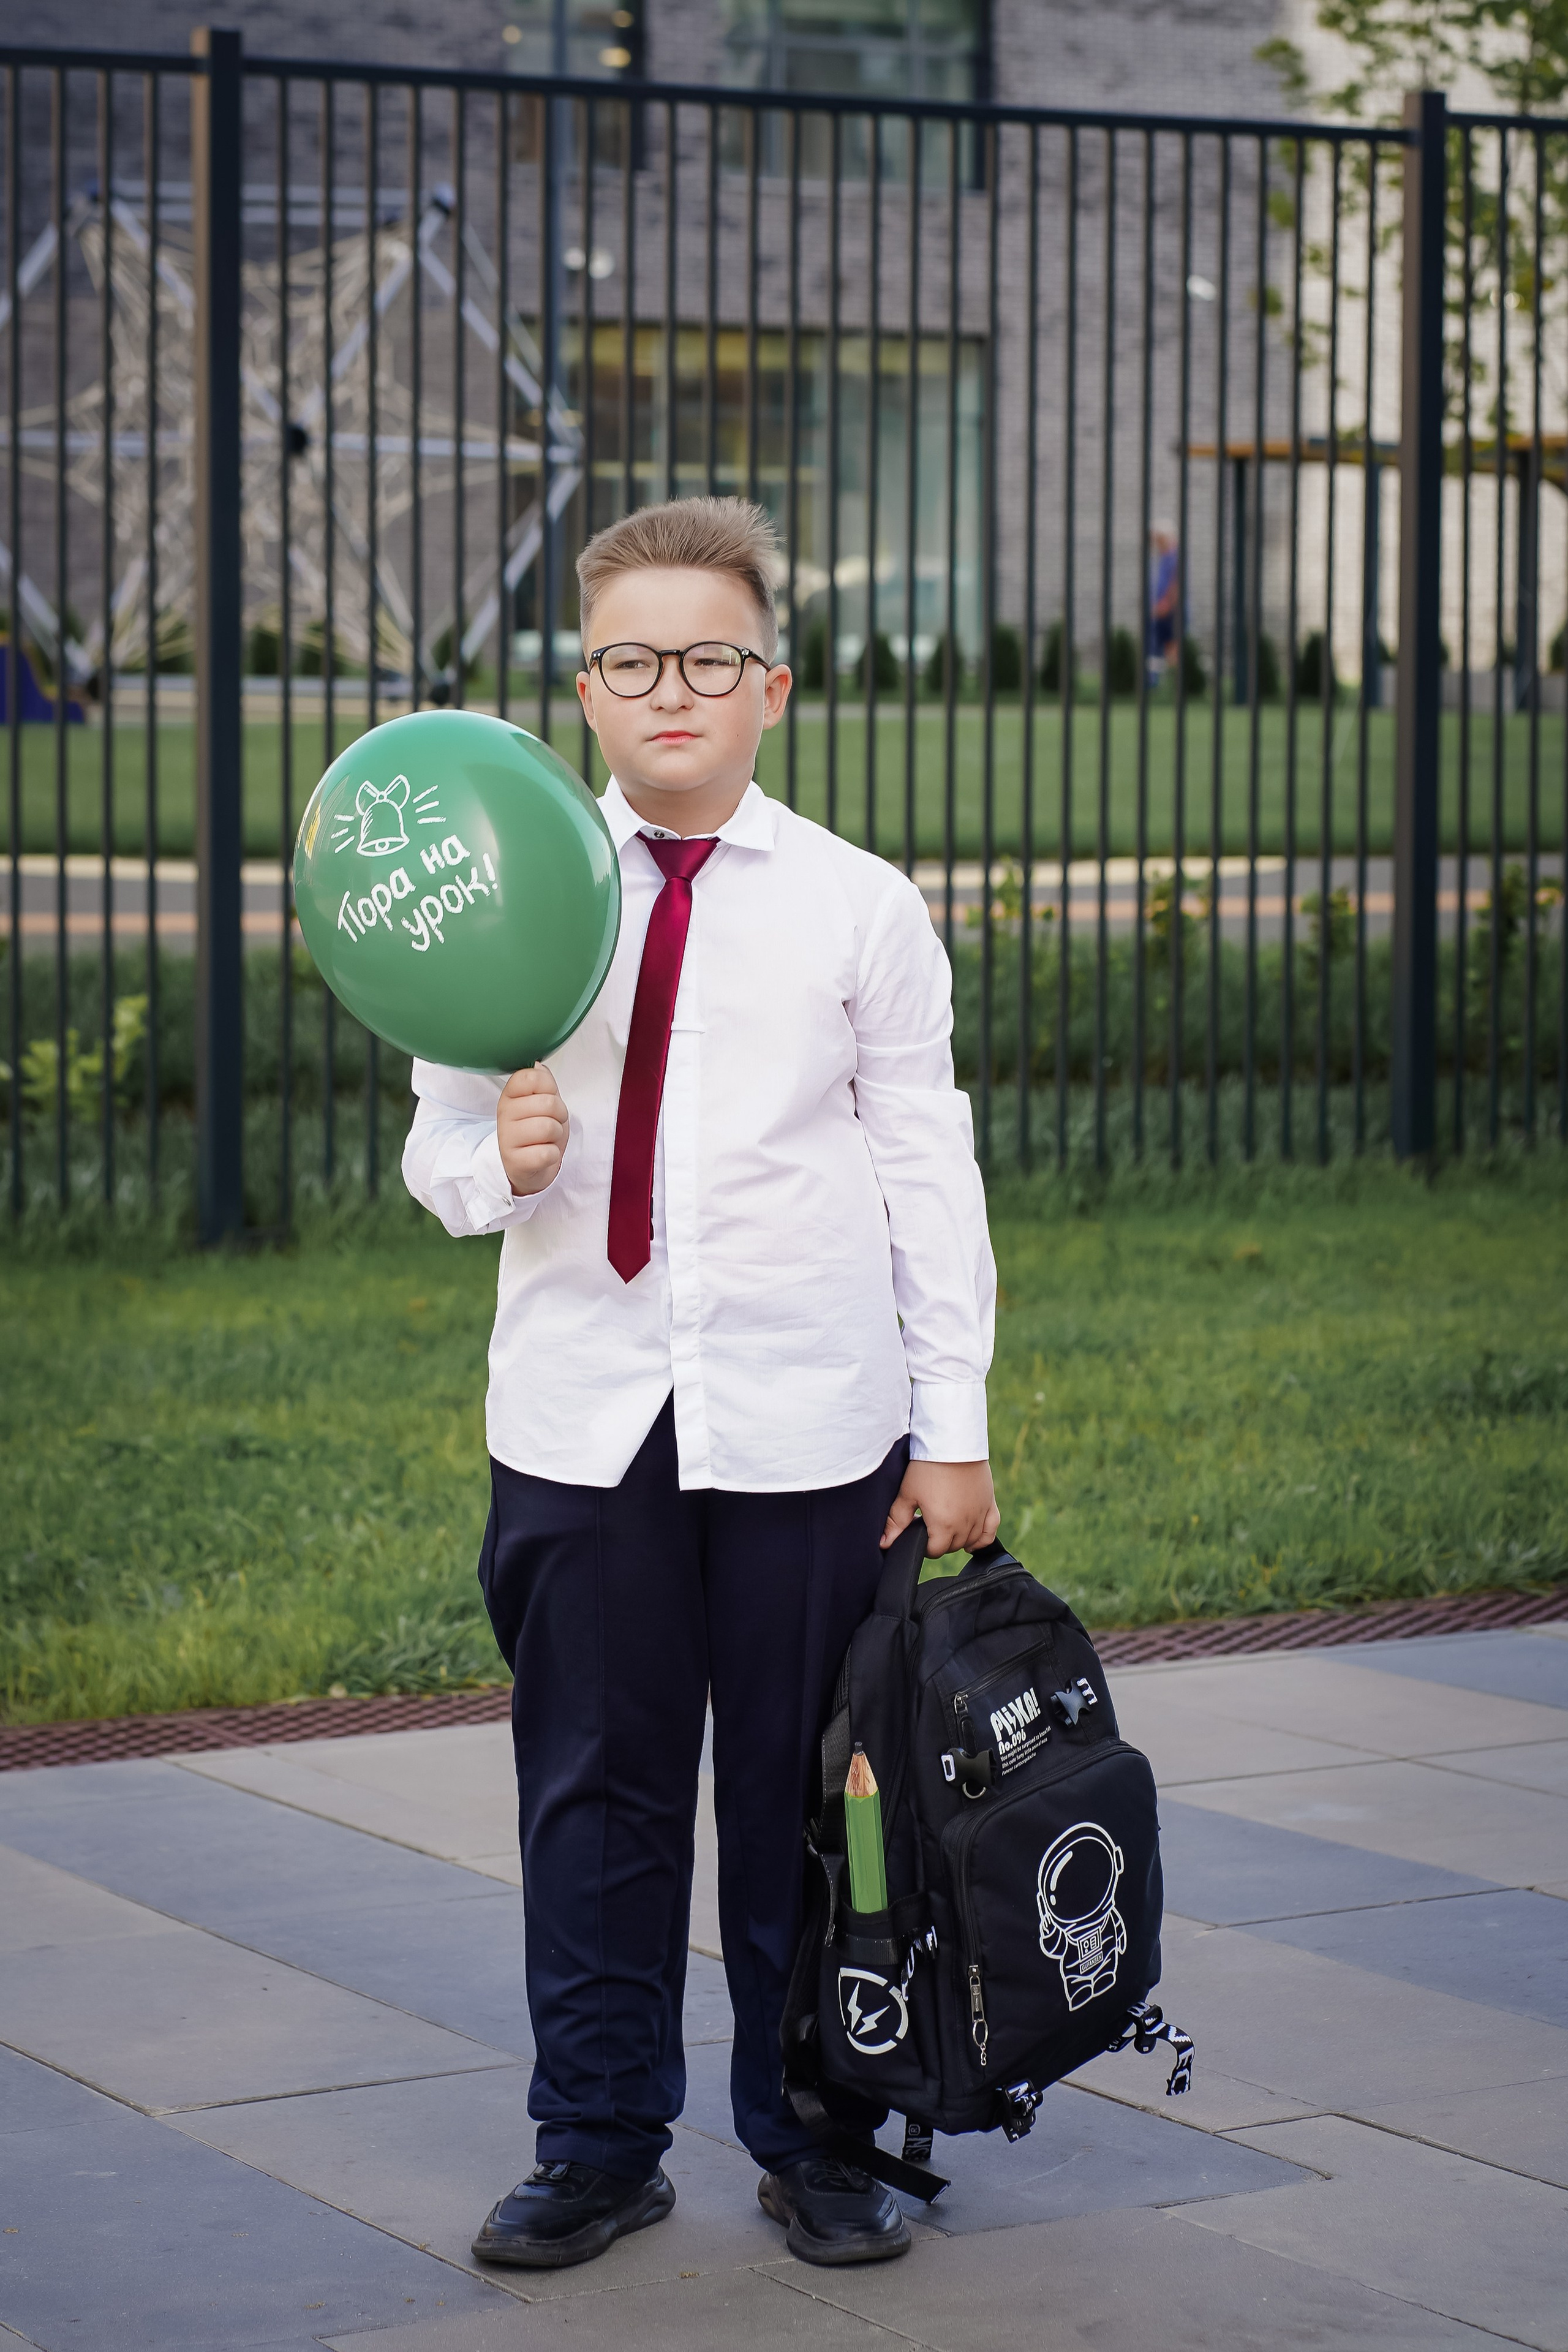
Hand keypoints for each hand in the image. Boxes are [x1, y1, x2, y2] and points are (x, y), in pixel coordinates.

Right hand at [497, 1063, 569, 1196]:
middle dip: (559, 1115)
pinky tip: (542, 1154)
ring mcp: (506, 1138)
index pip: (531, 1077)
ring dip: (556, 1135)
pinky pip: (547, 1153)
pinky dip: (552, 1155)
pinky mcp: (515, 1162)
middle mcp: (504, 1114)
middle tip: (550, 1123)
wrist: (529, 1168)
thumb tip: (538, 1065)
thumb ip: (542, 1082)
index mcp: (510, 1095)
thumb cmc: (538, 1132)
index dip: (549, 1087)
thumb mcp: (541, 1102)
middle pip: (548, 1103)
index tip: (545, 1099)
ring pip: (549, 1127)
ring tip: (546, 1139)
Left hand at [880, 1460, 999, 1557]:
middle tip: (928, 1523)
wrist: (952, 1441)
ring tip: (945, 1525)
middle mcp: (965, 1524)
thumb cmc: (927, 1466)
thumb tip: (884, 1543)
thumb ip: (896, 1522)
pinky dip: (982, 1539)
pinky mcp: (990, 1503)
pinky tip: (972, 1541)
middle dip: (939, 1540)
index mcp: (944, 1525)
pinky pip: (990, 1531)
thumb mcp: (907, 1493)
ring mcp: (980, 1514)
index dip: (923, 1545)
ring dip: (957, 1539)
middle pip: (952, 1546)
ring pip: (971, 1540)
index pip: (935, 1551)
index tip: (917, 1530)